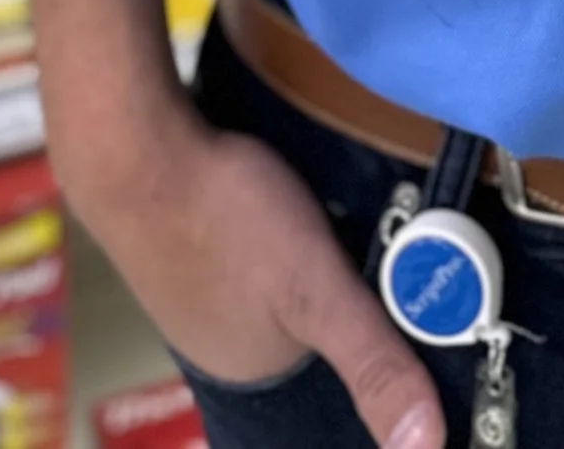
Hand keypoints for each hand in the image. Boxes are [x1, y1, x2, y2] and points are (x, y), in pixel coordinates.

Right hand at [79, 100, 443, 448]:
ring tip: (349, 208)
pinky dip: (280, 225)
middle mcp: (224, 338)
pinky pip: (254, 242)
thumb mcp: (319, 291)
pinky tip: (297, 192)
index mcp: (254, 370)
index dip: (377, 336)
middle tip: (389, 236)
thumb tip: (426, 447)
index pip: (335, 371)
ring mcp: (201, 285)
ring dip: (314, 251)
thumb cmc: (225, 216)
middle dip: (346, 288)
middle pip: (309, 320)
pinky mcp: (190, 233)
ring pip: (283, 278)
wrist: (136, 144)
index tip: (411, 298)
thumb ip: (373, 363)